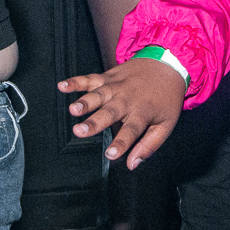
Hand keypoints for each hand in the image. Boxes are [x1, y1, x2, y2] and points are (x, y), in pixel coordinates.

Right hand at [59, 57, 184, 169]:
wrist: (167, 64)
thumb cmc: (165, 99)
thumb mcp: (166, 124)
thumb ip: (149, 145)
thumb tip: (132, 164)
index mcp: (143, 113)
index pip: (131, 131)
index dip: (121, 143)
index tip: (110, 154)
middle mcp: (128, 99)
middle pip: (110, 112)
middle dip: (94, 122)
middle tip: (79, 131)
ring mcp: (116, 86)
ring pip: (98, 94)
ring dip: (85, 102)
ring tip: (73, 110)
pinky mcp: (108, 77)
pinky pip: (90, 78)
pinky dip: (75, 81)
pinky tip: (62, 86)